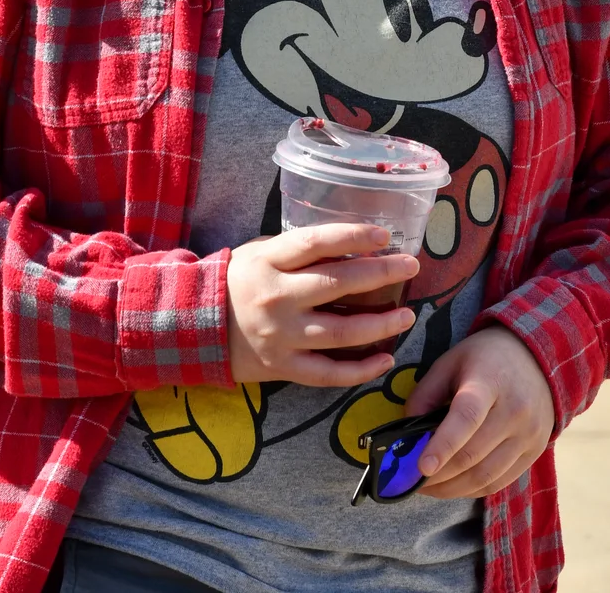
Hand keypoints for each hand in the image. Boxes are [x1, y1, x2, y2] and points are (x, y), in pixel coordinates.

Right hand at [226, 224, 418, 387]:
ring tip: (407, 315)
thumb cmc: (239, 281)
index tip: (384, 235)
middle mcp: (277, 296)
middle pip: (336, 284)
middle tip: (411, 266)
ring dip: (380, 325)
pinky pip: (328, 373)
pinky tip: (385, 360)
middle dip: (380, 274)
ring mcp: (281, 335)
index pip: (316, 242)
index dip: (352, 236)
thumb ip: (299, 250)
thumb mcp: (261, 253)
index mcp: (270, 261)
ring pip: (340, 332)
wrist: (198, 326)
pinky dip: (360, 370)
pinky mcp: (283, 367)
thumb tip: (350, 244)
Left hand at [404, 326, 554, 498]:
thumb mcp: (450, 362)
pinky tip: (453, 486)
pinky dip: (472, 490)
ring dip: (452, 489)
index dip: (443, 444)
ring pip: (485, 476)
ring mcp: (528, 434)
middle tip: (411, 481)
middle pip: (473, 454)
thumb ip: (425, 394)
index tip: (421, 467)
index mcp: (488, 382)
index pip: (466, 417)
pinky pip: (499, 482)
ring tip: (427, 488)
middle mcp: (514, 410)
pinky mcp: (534, 452)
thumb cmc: (484, 359)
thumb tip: (407, 435)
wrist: (536, 360)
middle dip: (438, 475)